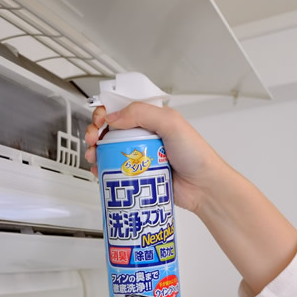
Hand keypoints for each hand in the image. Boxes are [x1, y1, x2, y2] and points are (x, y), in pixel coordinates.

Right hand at [84, 102, 225, 212]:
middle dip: (95, 131)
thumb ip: (142, 113)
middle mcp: (143, 136)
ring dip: (95, 151)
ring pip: (108, 150)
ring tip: (93, 156)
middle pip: (110, 130)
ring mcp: (138, 156)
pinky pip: (113, 170)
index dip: (105, 112)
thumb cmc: (195, 155)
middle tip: (92, 138)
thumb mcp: (171, 123)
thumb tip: (113, 117)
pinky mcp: (136, 175)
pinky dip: (102, 170)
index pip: (121, 109)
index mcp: (151, 119)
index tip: (99, 120)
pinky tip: (99, 171)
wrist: (203, 187)